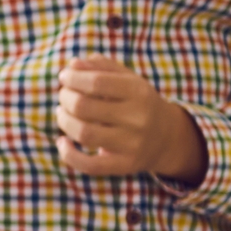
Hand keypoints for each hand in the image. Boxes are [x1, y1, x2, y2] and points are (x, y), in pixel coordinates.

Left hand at [56, 55, 205, 179]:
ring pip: (83, 133)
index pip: (97, 82)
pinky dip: (68, 155)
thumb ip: (101, 67)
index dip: (73, 78)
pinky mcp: (125, 165)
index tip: (65, 76)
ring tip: (62, 113)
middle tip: (64, 95)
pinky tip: (62, 142)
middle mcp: (138, 118)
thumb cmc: (138, 102)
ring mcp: (132, 144)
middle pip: (84, 107)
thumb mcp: (127, 79)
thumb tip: (73, 64)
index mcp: (139, 92)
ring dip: (63, 120)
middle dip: (65, 97)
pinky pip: (90, 165)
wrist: (167, 137)